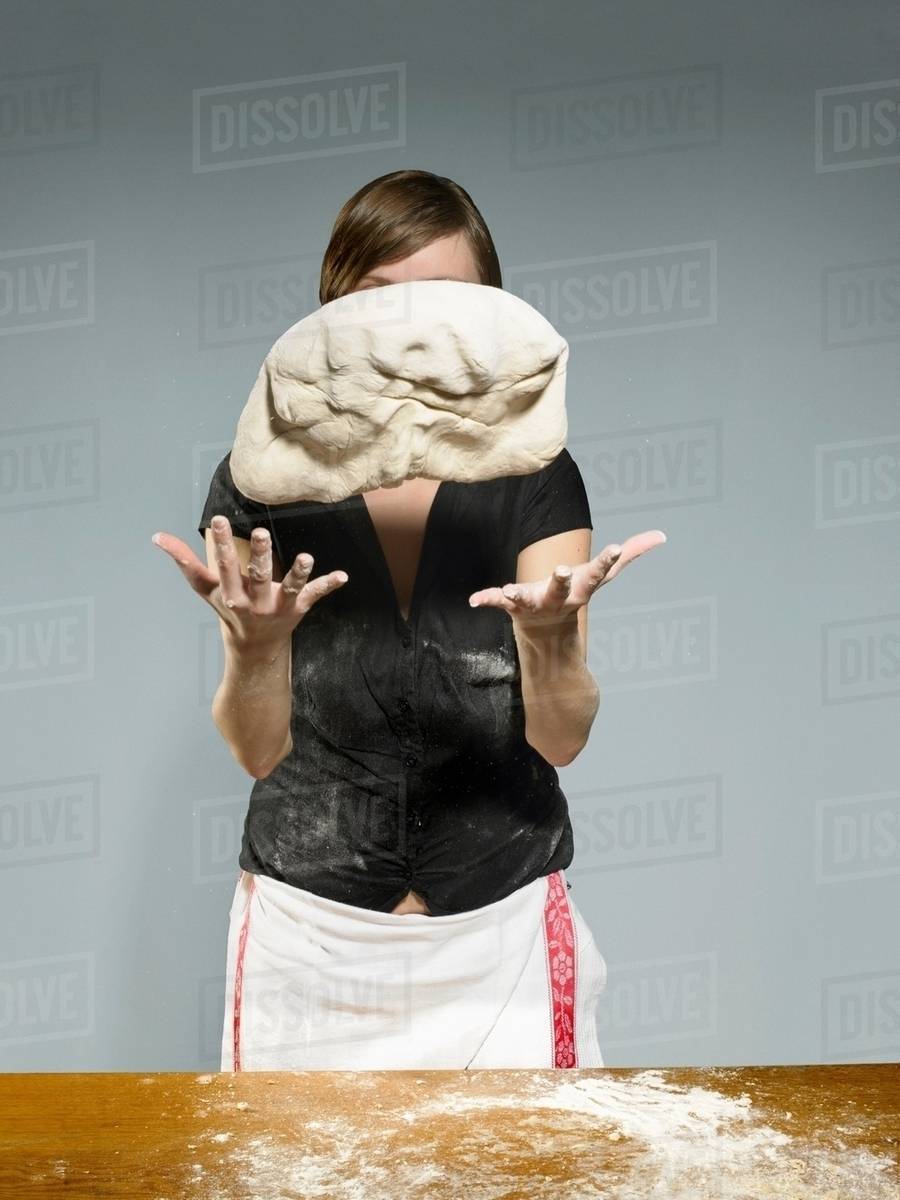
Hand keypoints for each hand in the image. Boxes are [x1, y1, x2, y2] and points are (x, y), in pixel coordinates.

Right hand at [151, 516, 348, 649]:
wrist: (253, 648)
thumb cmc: (228, 609)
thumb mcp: (204, 588)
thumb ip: (184, 561)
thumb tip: (157, 537)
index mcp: (231, 594)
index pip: (224, 566)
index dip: (223, 544)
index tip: (221, 520)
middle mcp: (254, 601)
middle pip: (257, 577)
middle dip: (259, 557)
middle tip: (262, 533)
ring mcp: (277, 606)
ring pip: (288, 588)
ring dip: (297, 574)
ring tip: (305, 557)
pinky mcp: (298, 608)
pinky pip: (314, 596)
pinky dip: (328, 586)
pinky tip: (343, 576)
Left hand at [468, 530, 666, 626]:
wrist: (547, 634)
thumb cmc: (576, 594)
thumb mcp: (602, 575)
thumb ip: (629, 555)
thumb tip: (662, 536)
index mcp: (582, 587)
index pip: (598, 571)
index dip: (608, 559)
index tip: (615, 546)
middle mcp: (559, 597)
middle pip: (562, 587)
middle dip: (562, 579)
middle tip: (562, 569)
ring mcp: (535, 603)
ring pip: (527, 598)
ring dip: (518, 594)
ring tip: (508, 590)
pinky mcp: (513, 605)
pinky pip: (497, 602)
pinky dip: (486, 600)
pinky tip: (473, 600)